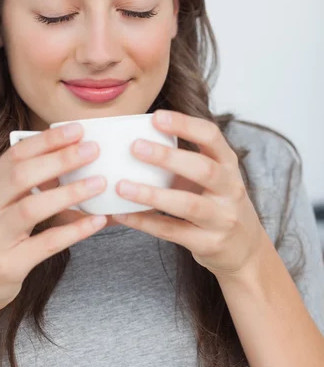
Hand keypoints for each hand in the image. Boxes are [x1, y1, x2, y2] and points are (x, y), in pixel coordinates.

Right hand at [0, 124, 106, 315]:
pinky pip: (45, 244)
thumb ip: (28, 184)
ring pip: (31, 208)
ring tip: (99, 183)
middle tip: (93, 149)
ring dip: (69, 193)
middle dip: (60, 159)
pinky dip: (74, 231)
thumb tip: (74, 162)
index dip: (47, 141)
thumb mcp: (2, 204)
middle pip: (22, 175)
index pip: (15, 154)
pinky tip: (97, 220)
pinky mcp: (9, 264)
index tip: (77, 130)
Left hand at [114, 110, 267, 277]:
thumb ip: (184, 161)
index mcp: (228, 165)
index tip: (156, 117)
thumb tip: (132, 142)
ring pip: (187, 204)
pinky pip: (172, 231)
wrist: (245, 249)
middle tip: (135, 147)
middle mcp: (230, 189)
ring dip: (152, 194)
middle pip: (203, 169)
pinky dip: (145, 222)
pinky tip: (122, 215)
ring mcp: (222, 218)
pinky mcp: (209, 244)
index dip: (185, 125)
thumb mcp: (212, 178)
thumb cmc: (217, 204)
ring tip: (122, 186)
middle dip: (168, 157)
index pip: (212, 136)